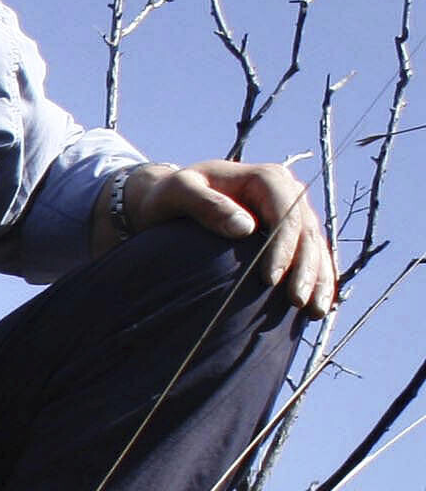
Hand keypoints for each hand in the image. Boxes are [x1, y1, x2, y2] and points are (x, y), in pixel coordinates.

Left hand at [120, 159, 340, 315]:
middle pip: (306, 233)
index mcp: (267, 179)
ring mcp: (292, 215)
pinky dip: (317, 280)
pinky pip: (311, 257)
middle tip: (296, 302)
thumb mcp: (179, 192)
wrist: (172, 199)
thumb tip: (244, 228)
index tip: (270, 279)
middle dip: (306, 269)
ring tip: (316, 312)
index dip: (283, 247)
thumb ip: (207, 205)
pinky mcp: (289, 235)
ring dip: (319, 279)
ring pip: (315, 247)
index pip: (285, 214)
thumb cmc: (171, 195)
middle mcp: (287, 193)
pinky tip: (316, 307)